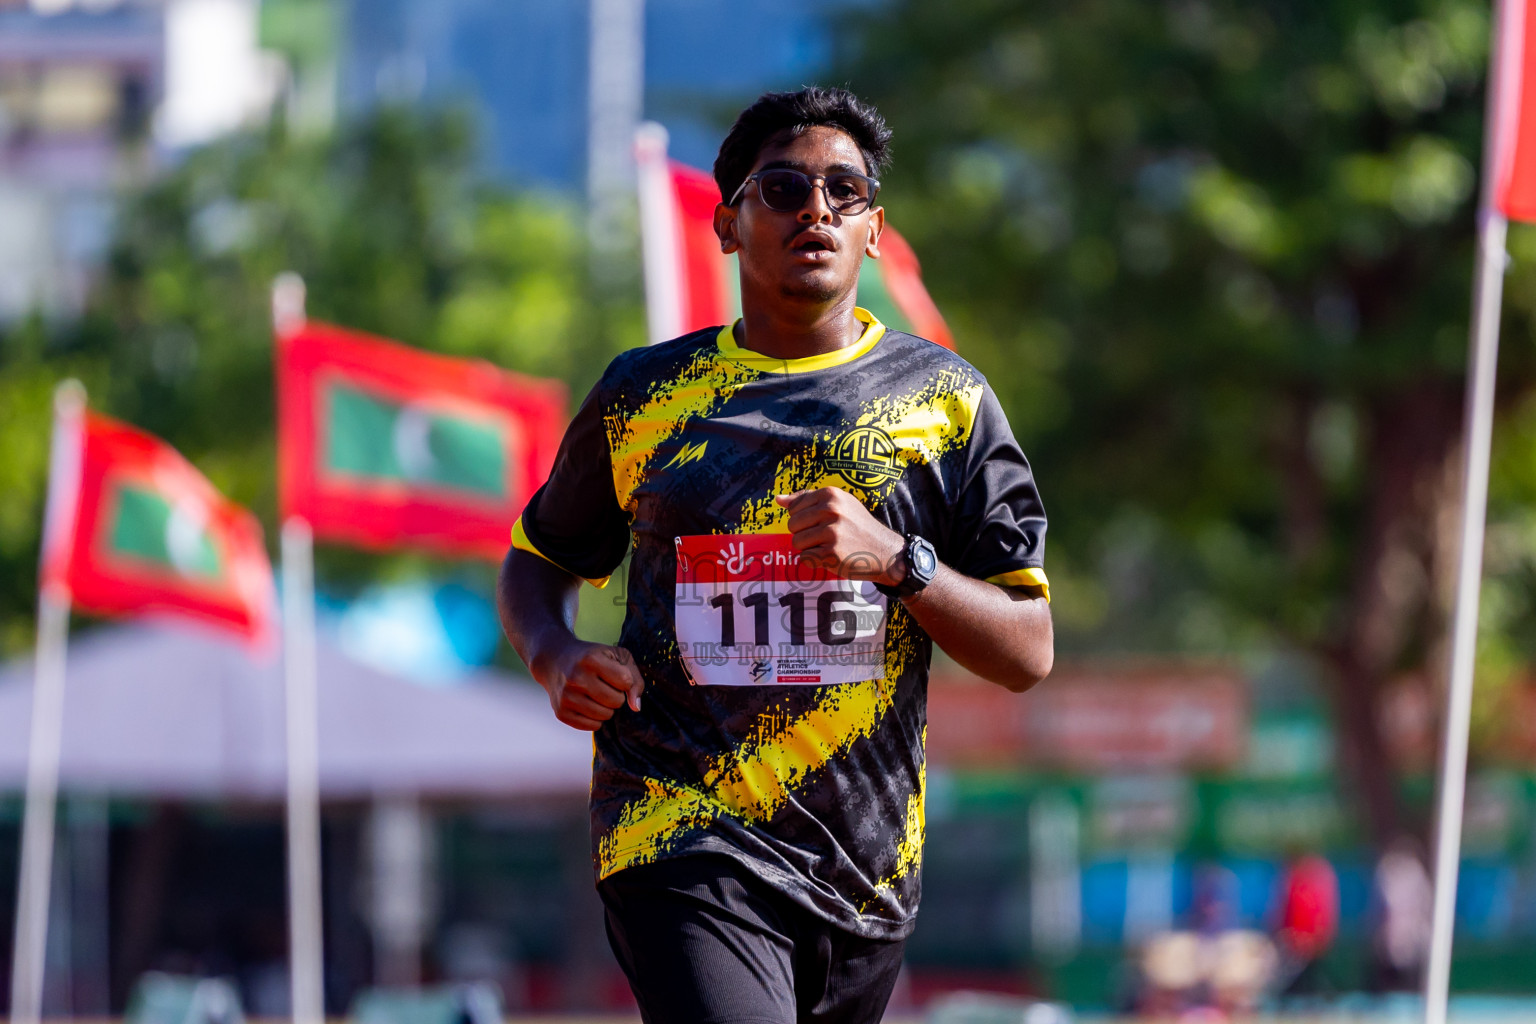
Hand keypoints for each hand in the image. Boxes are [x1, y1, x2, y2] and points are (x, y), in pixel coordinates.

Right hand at [533, 639, 644, 730]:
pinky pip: (592, 726)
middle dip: (617, 696)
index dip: (625, 681)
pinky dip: (596, 719)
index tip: (615, 675)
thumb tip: (636, 707)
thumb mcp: (616, 657)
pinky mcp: (561, 712)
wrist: (555, 659)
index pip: (625, 681)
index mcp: (591, 659)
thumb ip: (634, 679)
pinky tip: (589, 705)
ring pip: (605, 716)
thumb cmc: (593, 658)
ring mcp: (566, 696)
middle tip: (606, 687)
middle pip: (616, 701)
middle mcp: (576, 678)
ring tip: (597, 696)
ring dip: (607, 708)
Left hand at [776, 487, 905, 585]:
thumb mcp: (840, 504)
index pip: (794, 507)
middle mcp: (831, 510)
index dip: (804, 519)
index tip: (822, 523)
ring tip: (829, 546)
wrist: (884, 551)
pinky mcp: (831, 553)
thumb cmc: (858, 527)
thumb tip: (778, 499)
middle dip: (804, 534)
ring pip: (796, 542)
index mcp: (831, 494)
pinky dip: (815, 561)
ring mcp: (831, 532)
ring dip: (809, 548)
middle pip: (792, 525)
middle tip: (826, 537)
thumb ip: (807, 499)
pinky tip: (831, 556)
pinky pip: (804, 558)